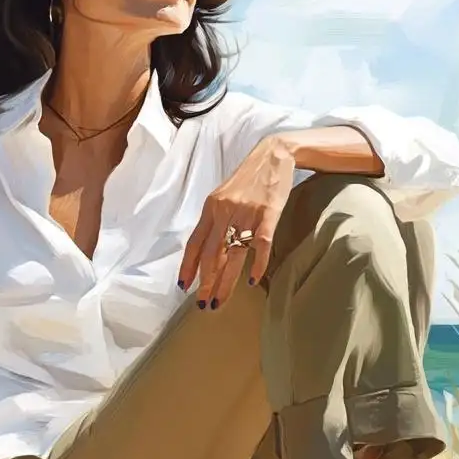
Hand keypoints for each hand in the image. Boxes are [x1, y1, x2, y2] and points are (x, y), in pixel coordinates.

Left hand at [179, 136, 297, 307]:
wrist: (275, 154)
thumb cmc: (248, 178)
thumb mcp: (223, 196)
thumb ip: (214, 220)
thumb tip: (207, 251)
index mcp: (211, 209)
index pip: (194, 244)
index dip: (187, 267)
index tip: (183, 287)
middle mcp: (225, 212)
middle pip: (211, 254)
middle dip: (205, 282)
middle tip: (202, 304)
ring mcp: (247, 214)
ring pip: (233, 254)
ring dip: (225, 282)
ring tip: (220, 301)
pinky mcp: (268, 213)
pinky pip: (261, 244)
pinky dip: (257, 264)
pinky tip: (252, 280)